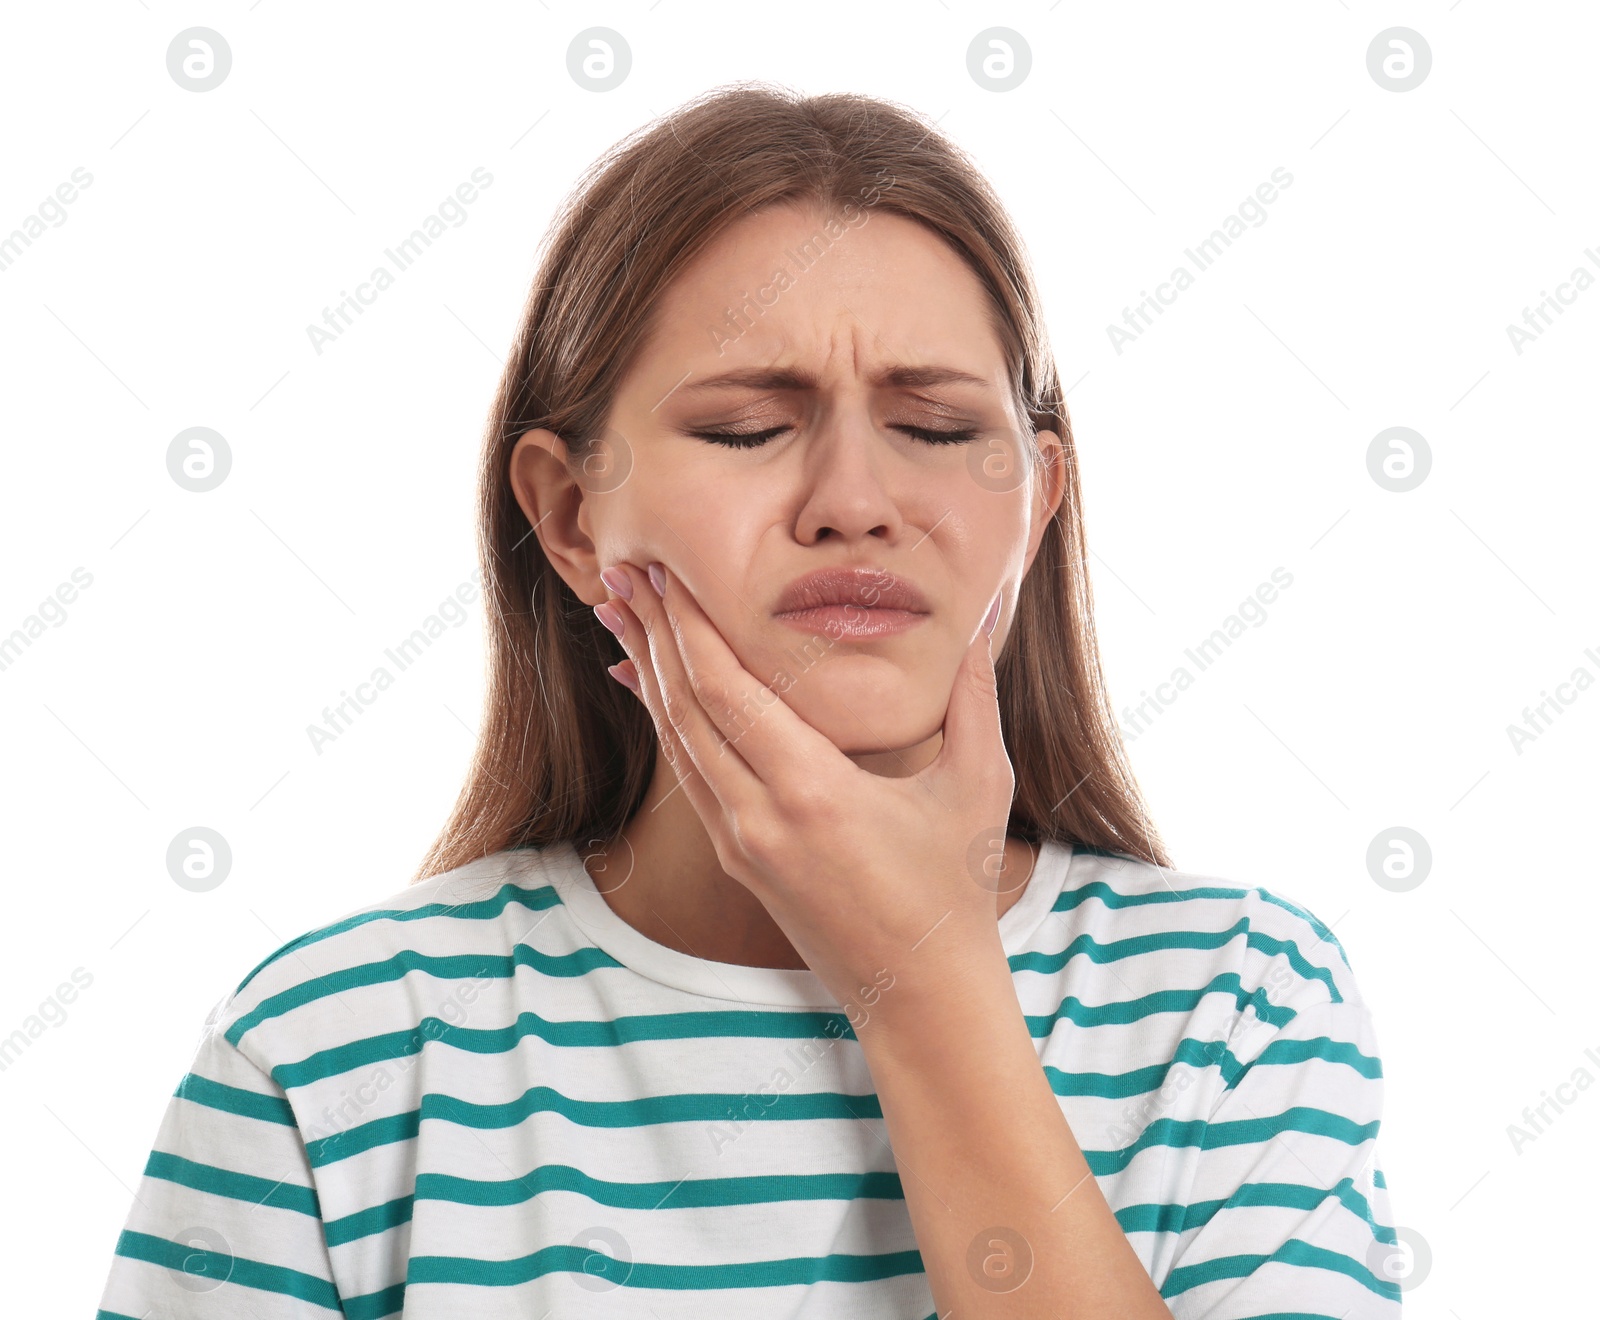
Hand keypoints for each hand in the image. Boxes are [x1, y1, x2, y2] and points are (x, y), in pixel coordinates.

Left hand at [592, 559, 1016, 1018]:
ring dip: (647, 673)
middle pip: (683, 707)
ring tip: (621, 614)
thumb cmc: (957, 888)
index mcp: (812, 790)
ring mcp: (740, 843)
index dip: (688, 625)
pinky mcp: (738, 860)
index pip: (726, 690)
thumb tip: (983, 613)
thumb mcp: (979, 783)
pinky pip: (690, 776)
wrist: (921, 994)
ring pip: (676, 743)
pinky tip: (649, 688)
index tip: (665, 571)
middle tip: (625, 569)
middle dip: (652, 633)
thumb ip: (975, 694)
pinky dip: (665, 723)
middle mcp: (760, 817)